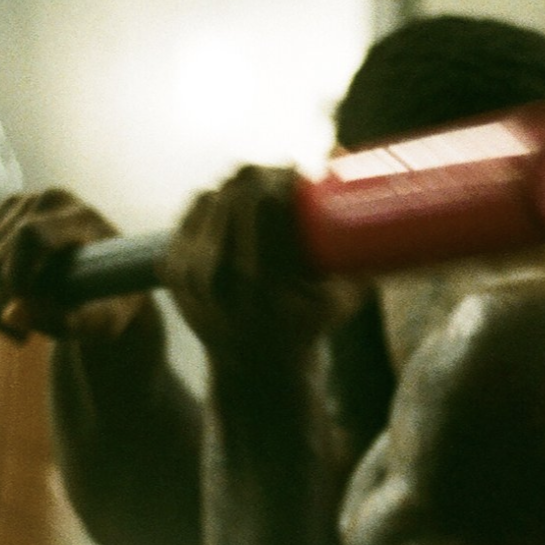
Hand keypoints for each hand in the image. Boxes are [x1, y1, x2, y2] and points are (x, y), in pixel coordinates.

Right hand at [0, 190, 146, 341]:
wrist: (107, 286)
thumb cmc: (111, 305)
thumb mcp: (101, 323)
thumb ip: (65, 321)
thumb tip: (11, 315)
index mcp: (82, 216)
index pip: (30, 234)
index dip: (16, 275)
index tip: (25, 313)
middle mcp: (48, 201)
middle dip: (1, 302)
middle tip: (21, 340)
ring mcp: (20, 205)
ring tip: (15, 337)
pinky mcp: (1, 219)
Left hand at [162, 166, 362, 366]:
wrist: (254, 371)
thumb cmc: (309, 328)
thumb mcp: (344, 297)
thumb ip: (367, 253)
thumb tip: (372, 186)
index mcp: (261, 282)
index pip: (264, 202)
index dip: (283, 176)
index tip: (303, 173)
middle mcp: (218, 276)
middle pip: (236, 193)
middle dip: (265, 174)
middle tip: (287, 176)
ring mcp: (189, 272)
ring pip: (212, 195)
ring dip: (240, 187)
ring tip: (266, 192)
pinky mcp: (171, 268)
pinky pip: (193, 210)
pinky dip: (216, 200)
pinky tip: (237, 203)